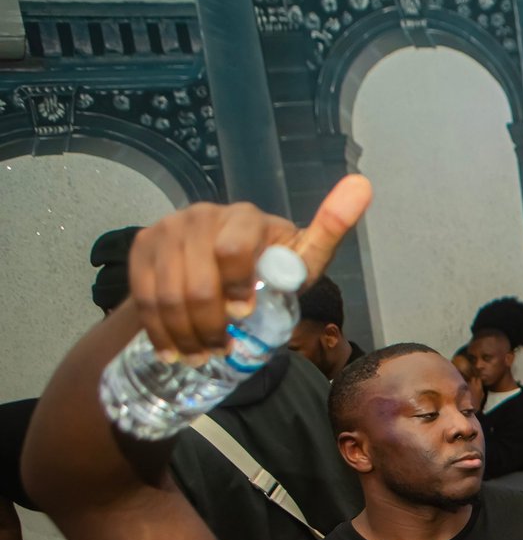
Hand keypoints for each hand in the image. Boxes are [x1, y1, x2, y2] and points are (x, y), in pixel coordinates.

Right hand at [127, 176, 370, 364]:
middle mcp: (202, 214)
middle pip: (199, 283)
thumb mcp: (302, 258)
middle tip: (221, 349)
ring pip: (168, 295)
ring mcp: (168, 229)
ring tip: (200, 355)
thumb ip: (330, 229)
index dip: (238, 288)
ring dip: (185, 335)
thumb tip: (363, 184)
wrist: (218, 270)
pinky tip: (174, 350)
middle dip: (211, 325)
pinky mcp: (142, 247)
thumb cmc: (271, 267)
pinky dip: (160, 331)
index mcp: (246, 217)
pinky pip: (143, 297)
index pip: (234, 250)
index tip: (244, 315)